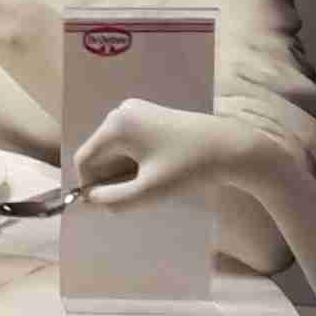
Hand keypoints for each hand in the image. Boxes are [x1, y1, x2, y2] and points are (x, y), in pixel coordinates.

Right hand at [71, 98, 279, 205]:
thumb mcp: (149, 191)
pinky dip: (134, 159)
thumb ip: (114, 200)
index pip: (85, 159)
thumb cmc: (188, 169)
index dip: (89, 185)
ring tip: (149, 183)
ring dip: (123, 170)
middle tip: (136, 194)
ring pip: (114, 149)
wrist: (230, 148)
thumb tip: (89, 200)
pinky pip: (127, 141)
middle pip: (99, 152)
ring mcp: (135, 110)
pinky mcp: (148, 114)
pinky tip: (155, 170)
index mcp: (116, 126)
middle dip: (110, 177)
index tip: (108, 204)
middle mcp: (120, 112)